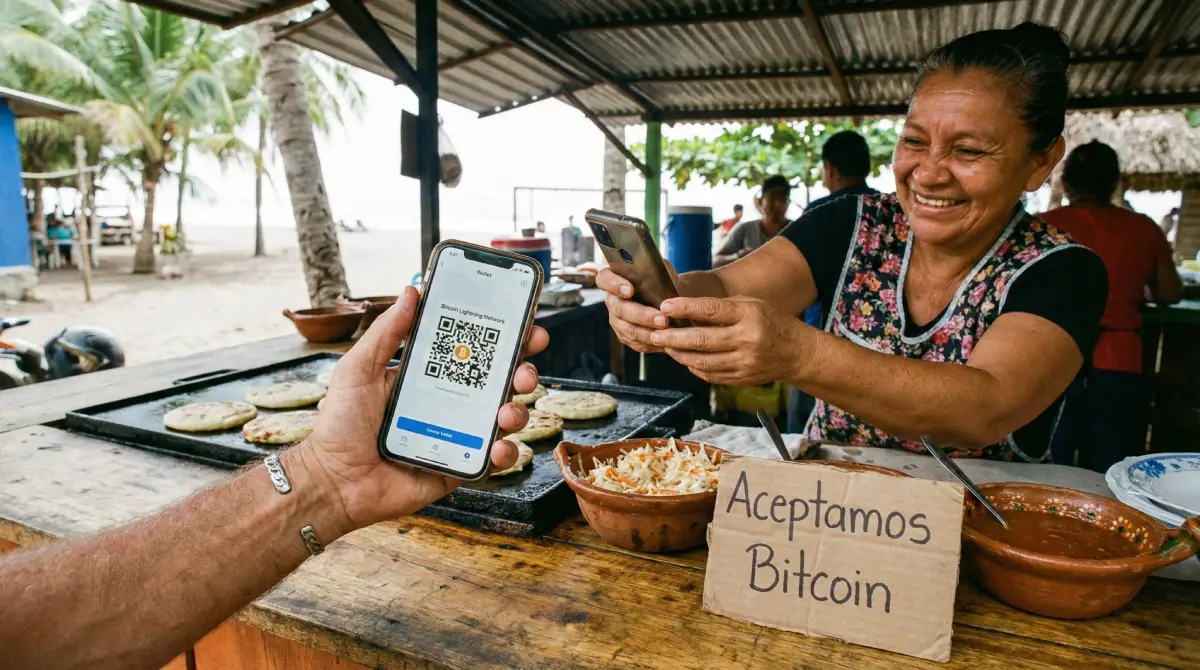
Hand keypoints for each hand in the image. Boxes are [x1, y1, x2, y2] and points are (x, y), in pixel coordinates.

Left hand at [294, 286, 548, 531]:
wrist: (333, 482)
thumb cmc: (340, 426)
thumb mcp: (359, 369)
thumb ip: (387, 332)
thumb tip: (412, 292)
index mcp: (430, 375)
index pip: (474, 351)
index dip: (503, 338)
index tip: (524, 325)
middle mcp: (450, 402)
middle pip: (500, 381)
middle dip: (522, 370)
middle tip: (523, 369)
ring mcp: (458, 435)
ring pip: (505, 417)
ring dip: (517, 411)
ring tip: (506, 413)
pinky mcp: (460, 467)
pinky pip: (494, 459)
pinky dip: (505, 452)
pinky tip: (498, 446)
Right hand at [596, 265, 677, 353]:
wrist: (670, 300)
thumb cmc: (663, 282)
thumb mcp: (661, 271)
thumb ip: (656, 271)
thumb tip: (661, 276)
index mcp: (614, 279)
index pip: (604, 279)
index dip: (614, 285)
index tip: (630, 290)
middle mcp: (612, 300)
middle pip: (618, 308)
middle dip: (641, 315)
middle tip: (662, 319)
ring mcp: (616, 320)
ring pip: (627, 329)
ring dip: (648, 332)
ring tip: (667, 330)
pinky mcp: (625, 336)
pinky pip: (635, 343)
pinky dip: (650, 343)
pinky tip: (665, 341)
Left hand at [649, 296, 809, 385]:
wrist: (797, 353)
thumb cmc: (771, 322)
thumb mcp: (751, 305)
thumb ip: (721, 308)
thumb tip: (685, 310)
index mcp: (749, 315)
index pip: (712, 310)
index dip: (685, 308)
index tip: (665, 306)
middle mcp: (747, 340)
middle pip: (702, 340)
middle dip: (673, 337)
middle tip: (654, 333)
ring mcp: (744, 363)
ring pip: (702, 361)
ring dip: (679, 354)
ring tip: (665, 346)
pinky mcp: (741, 379)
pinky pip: (710, 375)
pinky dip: (694, 367)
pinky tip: (685, 358)